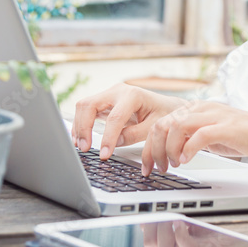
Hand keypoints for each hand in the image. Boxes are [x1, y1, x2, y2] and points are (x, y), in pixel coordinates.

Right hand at [71, 84, 185, 159]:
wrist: (168, 106)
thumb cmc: (164, 115)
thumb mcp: (154, 126)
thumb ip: (135, 134)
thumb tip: (114, 143)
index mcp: (133, 95)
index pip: (114, 118)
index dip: (107, 138)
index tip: (104, 154)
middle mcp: (118, 91)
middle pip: (90, 105)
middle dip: (84, 127)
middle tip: (85, 148)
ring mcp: (110, 95)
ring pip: (84, 106)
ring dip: (79, 126)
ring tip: (80, 145)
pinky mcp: (105, 102)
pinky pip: (87, 110)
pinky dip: (81, 124)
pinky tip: (80, 138)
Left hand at [142, 101, 247, 175]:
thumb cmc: (245, 137)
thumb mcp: (212, 135)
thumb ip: (192, 137)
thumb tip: (170, 151)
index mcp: (196, 109)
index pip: (161, 122)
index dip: (149, 146)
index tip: (147, 166)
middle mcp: (202, 108)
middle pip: (163, 124)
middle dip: (153, 150)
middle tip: (156, 169)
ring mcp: (214, 116)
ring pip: (176, 127)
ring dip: (168, 150)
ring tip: (173, 165)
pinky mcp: (226, 127)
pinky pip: (198, 136)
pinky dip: (187, 150)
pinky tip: (187, 161)